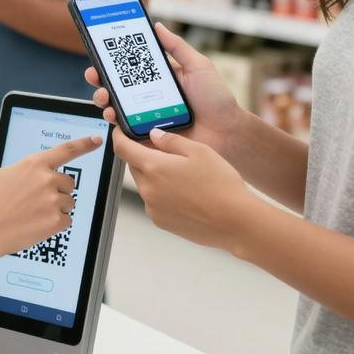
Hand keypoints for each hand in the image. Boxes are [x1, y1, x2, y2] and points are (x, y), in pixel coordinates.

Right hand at [0, 135, 103, 259]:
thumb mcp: (6, 175)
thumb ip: (29, 171)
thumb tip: (41, 173)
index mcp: (34, 164)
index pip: (67, 149)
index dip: (84, 144)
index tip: (96, 140)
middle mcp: (47, 179)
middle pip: (69, 183)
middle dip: (58, 191)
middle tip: (37, 202)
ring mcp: (53, 200)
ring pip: (68, 203)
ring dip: (56, 209)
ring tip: (32, 215)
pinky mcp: (55, 221)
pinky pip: (66, 220)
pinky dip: (54, 225)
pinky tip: (35, 225)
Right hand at [85, 23, 244, 161]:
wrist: (227, 132)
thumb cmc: (217, 99)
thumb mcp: (198, 66)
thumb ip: (177, 47)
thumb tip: (157, 25)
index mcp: (159, 79)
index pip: (131, 67)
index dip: (113, 61)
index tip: (100, 53)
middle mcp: (149, 97)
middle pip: (117, 87)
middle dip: (100, 79)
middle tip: (95, 75)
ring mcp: (146, 117)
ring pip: (116, 107)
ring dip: (103, 100)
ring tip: (104, 97)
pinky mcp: (147, 137)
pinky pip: (124, 130)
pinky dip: (114, 122)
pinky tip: (113, 115)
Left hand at [113, 126, 253, 250]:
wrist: (234, 222)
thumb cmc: (219, 183)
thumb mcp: (199, 151)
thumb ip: (172, 141)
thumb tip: (154, 136)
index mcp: (153, 167)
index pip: (123, 149)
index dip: (119, 137)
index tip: (120, 131)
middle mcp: (148, 189)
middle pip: (135, 166)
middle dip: (143, 156)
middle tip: (162, 150)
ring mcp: (153, 209)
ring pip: (146, 185)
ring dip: (155, 176)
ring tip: (183, 175)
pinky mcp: (161, 222)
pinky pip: (155, 202)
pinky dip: (163, 193)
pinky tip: (186, 193)